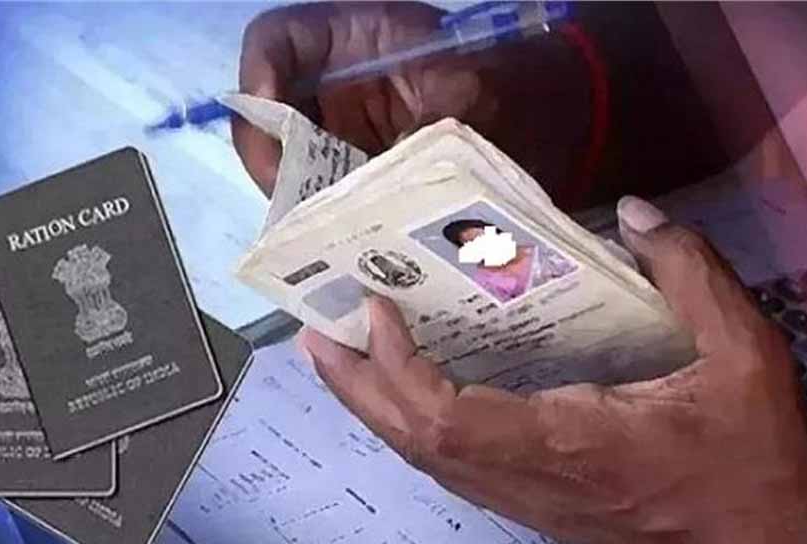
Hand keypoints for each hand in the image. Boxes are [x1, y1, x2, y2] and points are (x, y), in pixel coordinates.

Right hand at [233, 2, 591, 203]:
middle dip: (271, 155)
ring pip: (290, 160)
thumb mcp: (470, 95)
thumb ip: (423, 126)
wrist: (546, 123)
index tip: (272, 117)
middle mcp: (335, 83)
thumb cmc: (510, 90)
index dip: (260, 74)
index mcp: (354, 38)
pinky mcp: (357, 173)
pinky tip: (339, 242)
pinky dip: (325, 220)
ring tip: (315, 231)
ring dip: (295, 196)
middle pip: (269, 110)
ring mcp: (342, 130)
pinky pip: (323, 195)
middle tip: (290, 200)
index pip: (277, 40)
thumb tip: (375, 180)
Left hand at [297, 196, 806, 543]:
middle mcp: (530, 481)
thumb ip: (689, 273)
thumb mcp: (744, 352)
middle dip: (356, 389)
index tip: (372, 310)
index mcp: (567, 443)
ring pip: (429, 463)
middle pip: (413, 442)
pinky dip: (416, 431)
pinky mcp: (542, 511)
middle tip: (317, 333)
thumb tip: (631, 213)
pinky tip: (411, 398)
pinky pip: (457, 471)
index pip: (444, 415)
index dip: (395, 366)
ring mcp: (531, 504)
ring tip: (346, 359)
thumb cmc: (758, 456)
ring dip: (378, 411)